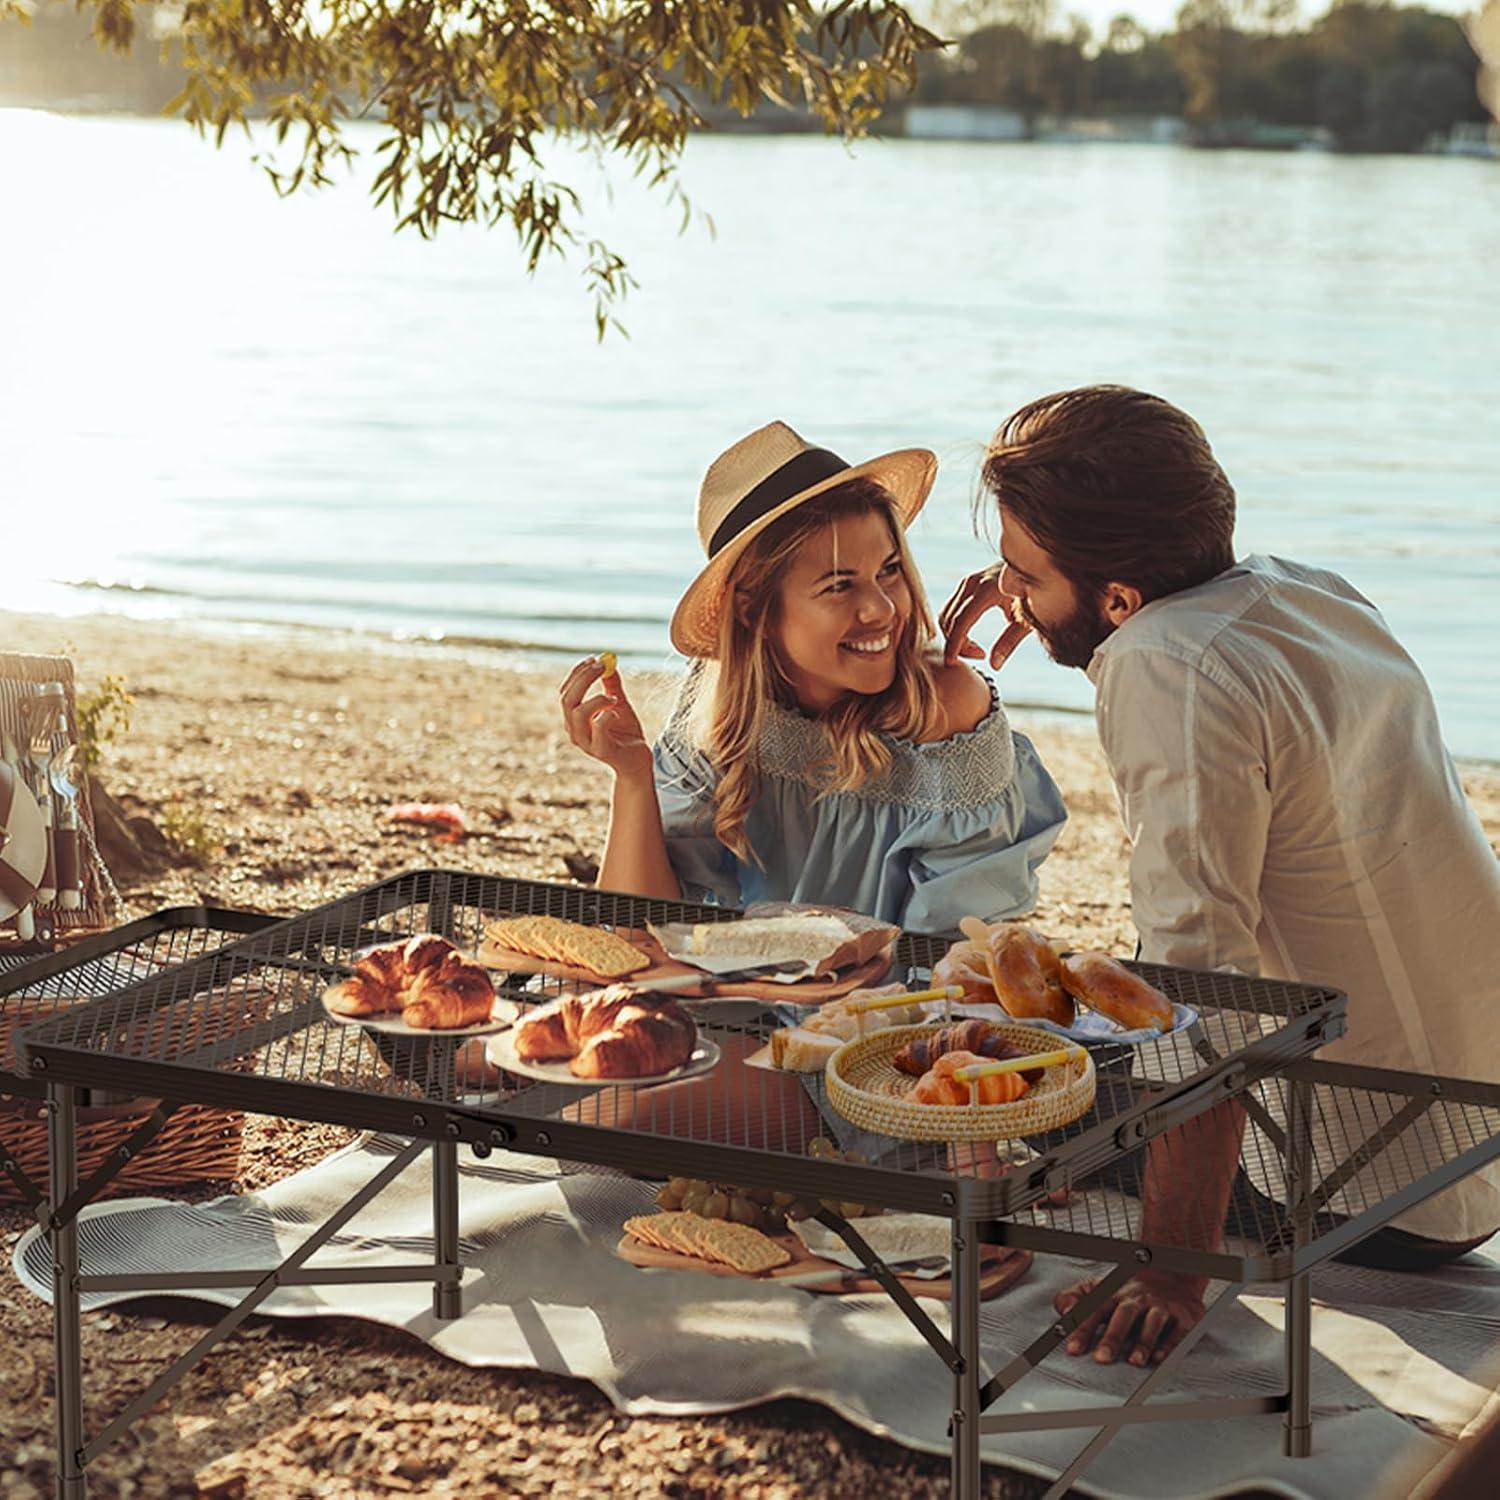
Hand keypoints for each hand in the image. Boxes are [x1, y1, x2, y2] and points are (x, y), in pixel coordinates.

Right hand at [560, 657, 650, 777]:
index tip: (593, 659)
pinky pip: (598, 727)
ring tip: (614, 697)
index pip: (566, 691)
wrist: (638, 761)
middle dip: (583, 679)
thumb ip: (613, 686)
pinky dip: (607, 714)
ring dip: (596, 698)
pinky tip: (617, 713)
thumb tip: (609, 663)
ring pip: (577, 713)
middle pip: (567, 699)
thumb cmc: (626, 734)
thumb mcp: (620, 705)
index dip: (577, 673)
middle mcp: (575, 730)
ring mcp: (586, 742)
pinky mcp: (601, 751)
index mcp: (575, 718)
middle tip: (602, 666)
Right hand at [939, 565, 1032, 669]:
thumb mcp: (1026, 619)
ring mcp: (968, 581)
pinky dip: (955, 627)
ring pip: (947, 615)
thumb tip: (994, 665)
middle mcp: (973, 582)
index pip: (961, 622)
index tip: (951, 662)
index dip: (954, 644)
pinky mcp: (967, 583)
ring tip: (977, 649)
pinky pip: (951, 609)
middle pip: (950, 620)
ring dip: (954, 636)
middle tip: (980, 656)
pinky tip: (971, 638)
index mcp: (988, 590)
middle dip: (957, 643)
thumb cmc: (1037, 593)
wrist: (1038, 566)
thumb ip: (1010, 642)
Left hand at [1054, 1270, 1206, 1365]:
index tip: (1072, 1349)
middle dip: (1112, 1337)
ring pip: (1152, 1322)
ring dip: (1143, 1342)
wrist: (1172, 1272)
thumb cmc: (1131, 1290)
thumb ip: (1078, 1297)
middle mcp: (1137, 1300)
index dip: (1082, 1329)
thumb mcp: (1102, 1287)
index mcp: (1114, 1294)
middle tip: (1101, 1359)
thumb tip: (1061, 1308)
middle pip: (1123, 1316)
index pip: (1095, 1310)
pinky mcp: (1183, 1316)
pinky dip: (1170, 1344)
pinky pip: (1178, 1330)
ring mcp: (1160, 1306)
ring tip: (1134, 1362)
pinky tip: (1161, 1358)